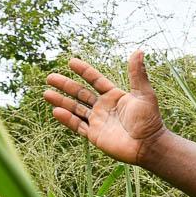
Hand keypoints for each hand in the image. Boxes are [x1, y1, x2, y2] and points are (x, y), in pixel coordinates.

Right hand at [43, 51, 166, 165]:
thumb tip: (140, 51)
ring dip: (61, 101)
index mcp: (114, 96)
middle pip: (80, 93)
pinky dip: (67, 119)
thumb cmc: (149, 120)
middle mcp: (104, 107)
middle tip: (50, 77)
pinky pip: (77, 126)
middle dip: (66, 85)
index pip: (95, 80)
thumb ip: (138, 74)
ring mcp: (98, 121)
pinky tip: (56, 111)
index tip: (71, 61)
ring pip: (75, 109)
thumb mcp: (144, 94)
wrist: (148, 145)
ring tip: (46, 93)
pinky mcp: (94, 135)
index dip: (84, 71)